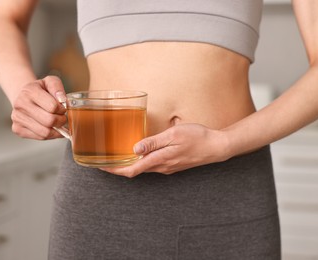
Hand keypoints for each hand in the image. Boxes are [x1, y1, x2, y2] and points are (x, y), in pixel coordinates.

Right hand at [10, 75, 66, 139]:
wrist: (24, 97)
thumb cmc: (41, 90)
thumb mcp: (50, 82)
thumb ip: (57, 87)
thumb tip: (62, 100)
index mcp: (29, 91)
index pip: (52, 106)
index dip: (62, 109)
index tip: (62, 108)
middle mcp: (20, 104)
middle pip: (49, 121)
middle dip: (61, 121)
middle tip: (62, 117)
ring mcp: (17, 118)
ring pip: (45, 132)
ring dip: (57, 130)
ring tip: (57, 123)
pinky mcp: (17, 129)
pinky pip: (40, 137)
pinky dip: (50, 135)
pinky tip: (50, 128)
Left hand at [100, 123, 228, 177]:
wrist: (216, 147)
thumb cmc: (197, 138)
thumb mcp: (173, 135)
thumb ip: (153, 142)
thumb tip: (134, 150)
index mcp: (160, 159)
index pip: (131, 170)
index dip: (115, 170)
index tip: (101, 166)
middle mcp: (162, 167)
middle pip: (135, 171)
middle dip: (118, 167)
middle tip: (104, 161)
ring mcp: (168, 167)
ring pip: (143, 168)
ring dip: (129, 165)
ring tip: (117, 157)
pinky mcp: (173, 165)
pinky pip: (152, 165)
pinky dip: (141, 162)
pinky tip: (138, 155)